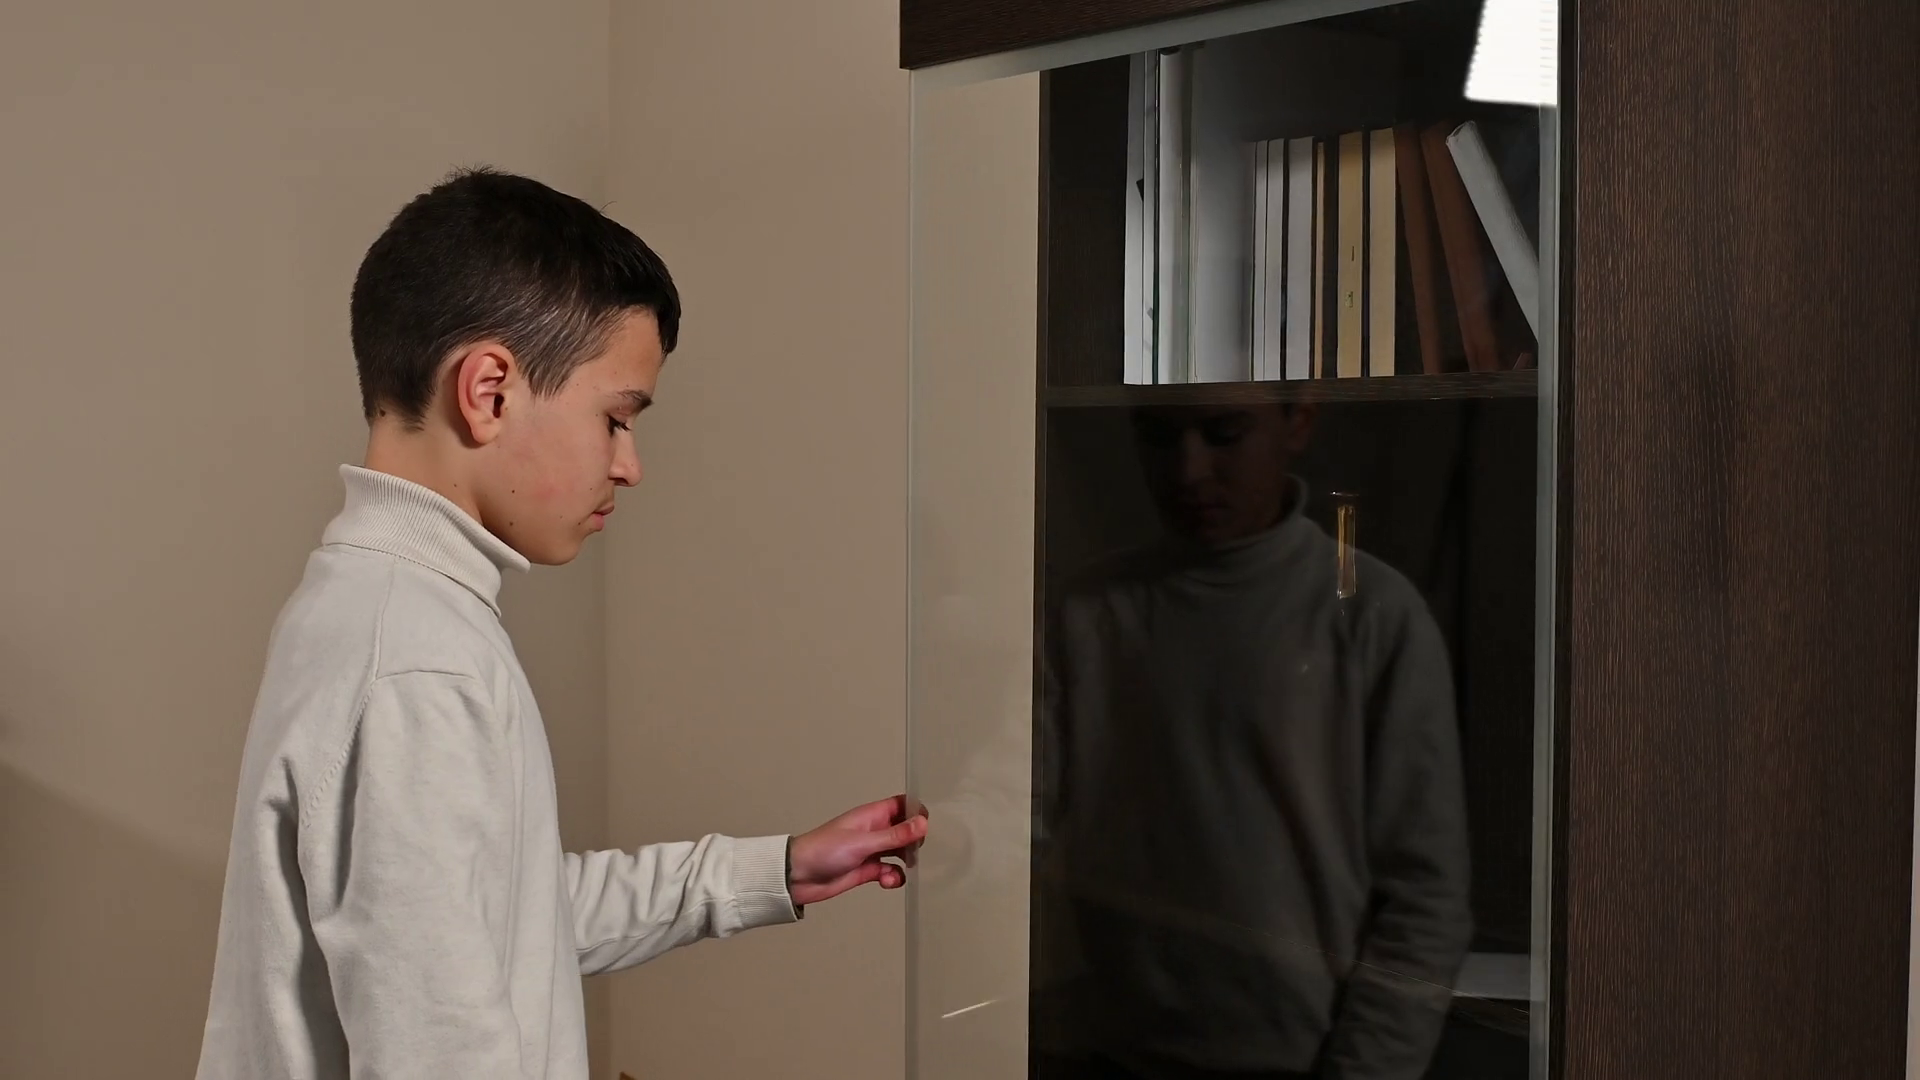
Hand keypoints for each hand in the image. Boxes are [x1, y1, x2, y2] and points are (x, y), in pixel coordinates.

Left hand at [787, 795, 929, 906]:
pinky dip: (893, 877)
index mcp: (872, 815)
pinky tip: (886, 882)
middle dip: (914, 842)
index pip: (902, 805)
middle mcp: (875, 830)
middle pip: (906, 830)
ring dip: (905, 862)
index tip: (924, 828)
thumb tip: (924, 823)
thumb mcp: (863, 842)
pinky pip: (891, 872)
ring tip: (901, 870)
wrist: (799, 876)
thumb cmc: (826, 850)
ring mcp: (872, 851)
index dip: (916, 812)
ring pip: (900, 853)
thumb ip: (895, 835)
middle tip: (913, 852)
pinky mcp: (868, 870)